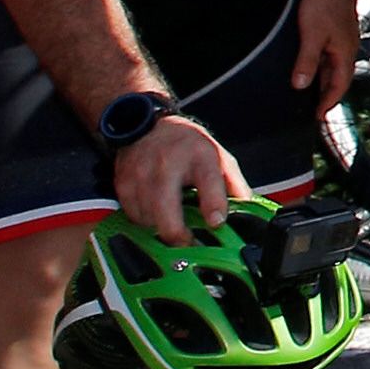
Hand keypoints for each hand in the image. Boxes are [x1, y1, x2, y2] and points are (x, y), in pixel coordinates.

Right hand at [113, 115, 247, 243]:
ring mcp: (142, 174)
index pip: (208, 182)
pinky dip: (144, 221)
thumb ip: (233, 185)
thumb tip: (246, 211)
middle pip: (165, 208)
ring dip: (160, 228)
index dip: (213, 206)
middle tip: (187, 242)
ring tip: (172, 221)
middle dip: (176, 233)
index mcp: (199, 156)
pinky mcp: (123, 184)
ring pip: (147, 218)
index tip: (216, 223)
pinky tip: (155, 212)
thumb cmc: (187, 145)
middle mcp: (167, 164)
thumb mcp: (218, 157)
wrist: (150, 126)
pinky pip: (132, 216)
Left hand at [292, 0, 361, 103]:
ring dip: (323, 80)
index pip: (339, 86)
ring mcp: (342, 41)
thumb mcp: (311, 36)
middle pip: (338, 79)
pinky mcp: (336, 32)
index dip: (328, 102)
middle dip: (327, 94)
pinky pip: (329, 56)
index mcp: (344, 54)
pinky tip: (311, 64)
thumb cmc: (325, 4)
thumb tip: (301, 86)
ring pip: (333, 67)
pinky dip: (321, 66)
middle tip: (314, 109)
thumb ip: (307, 61)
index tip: (318, 116)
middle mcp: (346, 50)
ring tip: (310, 92)